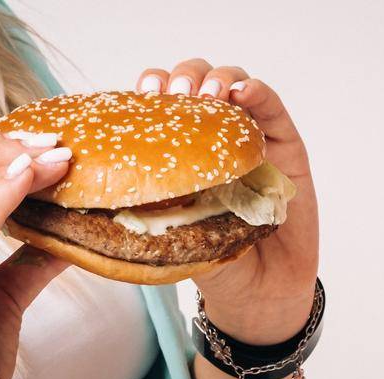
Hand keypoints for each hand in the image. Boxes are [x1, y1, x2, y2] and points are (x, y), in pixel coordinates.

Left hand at [136, 59, 317, 344]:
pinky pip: (272, 108)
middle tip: (176, 95)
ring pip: (233, 84)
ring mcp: (252, 140)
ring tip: (209, 93)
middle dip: (182, 78)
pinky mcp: (287, 148)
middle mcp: (214, 139)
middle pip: (195, 82)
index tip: (143, 96)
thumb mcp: (171, 236)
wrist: (261, 294)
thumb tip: (96, 196)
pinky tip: (243, 92)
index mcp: (180, 152)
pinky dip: (258, 92)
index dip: (152, 88)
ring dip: (218, 78)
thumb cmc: (215, 266)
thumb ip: (149, 211)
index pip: (162, 102)